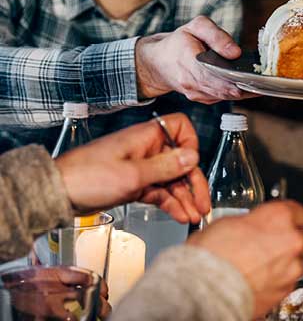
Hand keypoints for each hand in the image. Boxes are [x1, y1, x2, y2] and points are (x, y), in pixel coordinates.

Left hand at [56, 114, 209, 223]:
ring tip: (194, 216)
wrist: (57, 195)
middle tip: (203, 204)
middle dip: (193, 183)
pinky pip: (159, 192)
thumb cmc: (87, 177)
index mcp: (146, 137)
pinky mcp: (133, 184)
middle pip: (180, 160)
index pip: (180, 127)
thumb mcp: (131, 175)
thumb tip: (192, 156)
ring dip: (184, 198)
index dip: (189, 144)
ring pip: (171, 180)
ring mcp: (140, 167)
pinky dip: (170, 203)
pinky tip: (180, 214)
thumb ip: (165, 167)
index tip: (190, 163)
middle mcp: (146, 149)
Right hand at [135, 16, 251, 102]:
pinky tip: (249, 88)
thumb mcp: (196, 26)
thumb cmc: (179, 42)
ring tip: (260, 86)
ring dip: (240, 93)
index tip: (243, 83)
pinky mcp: (200, 98)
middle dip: (240, 88)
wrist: (159, 62)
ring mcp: (194, 92)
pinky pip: (220, 98)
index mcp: (186, 59)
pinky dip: (235, 93)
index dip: (226, 81)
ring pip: (221, 96)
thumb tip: (235, 52)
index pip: (207, 74)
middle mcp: (189, 81)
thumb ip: (216, 35)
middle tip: (261, 85)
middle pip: (217, 89)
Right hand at [188, 201, 302, 318]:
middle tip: (273, 246)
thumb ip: (253, 222)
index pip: (299, 212)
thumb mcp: (229, 222)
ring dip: (286, 264)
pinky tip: (260, 281)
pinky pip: (288, 283)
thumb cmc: (211, 256)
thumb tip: (254, 226)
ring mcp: (291, 267)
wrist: (204, 289)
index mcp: (280, 216)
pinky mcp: (285, 291)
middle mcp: (292, 240)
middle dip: (292, 242)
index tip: (283, 223)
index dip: (288, 219)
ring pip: (298, 263)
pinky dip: (278, 282)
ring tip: (263, 267)